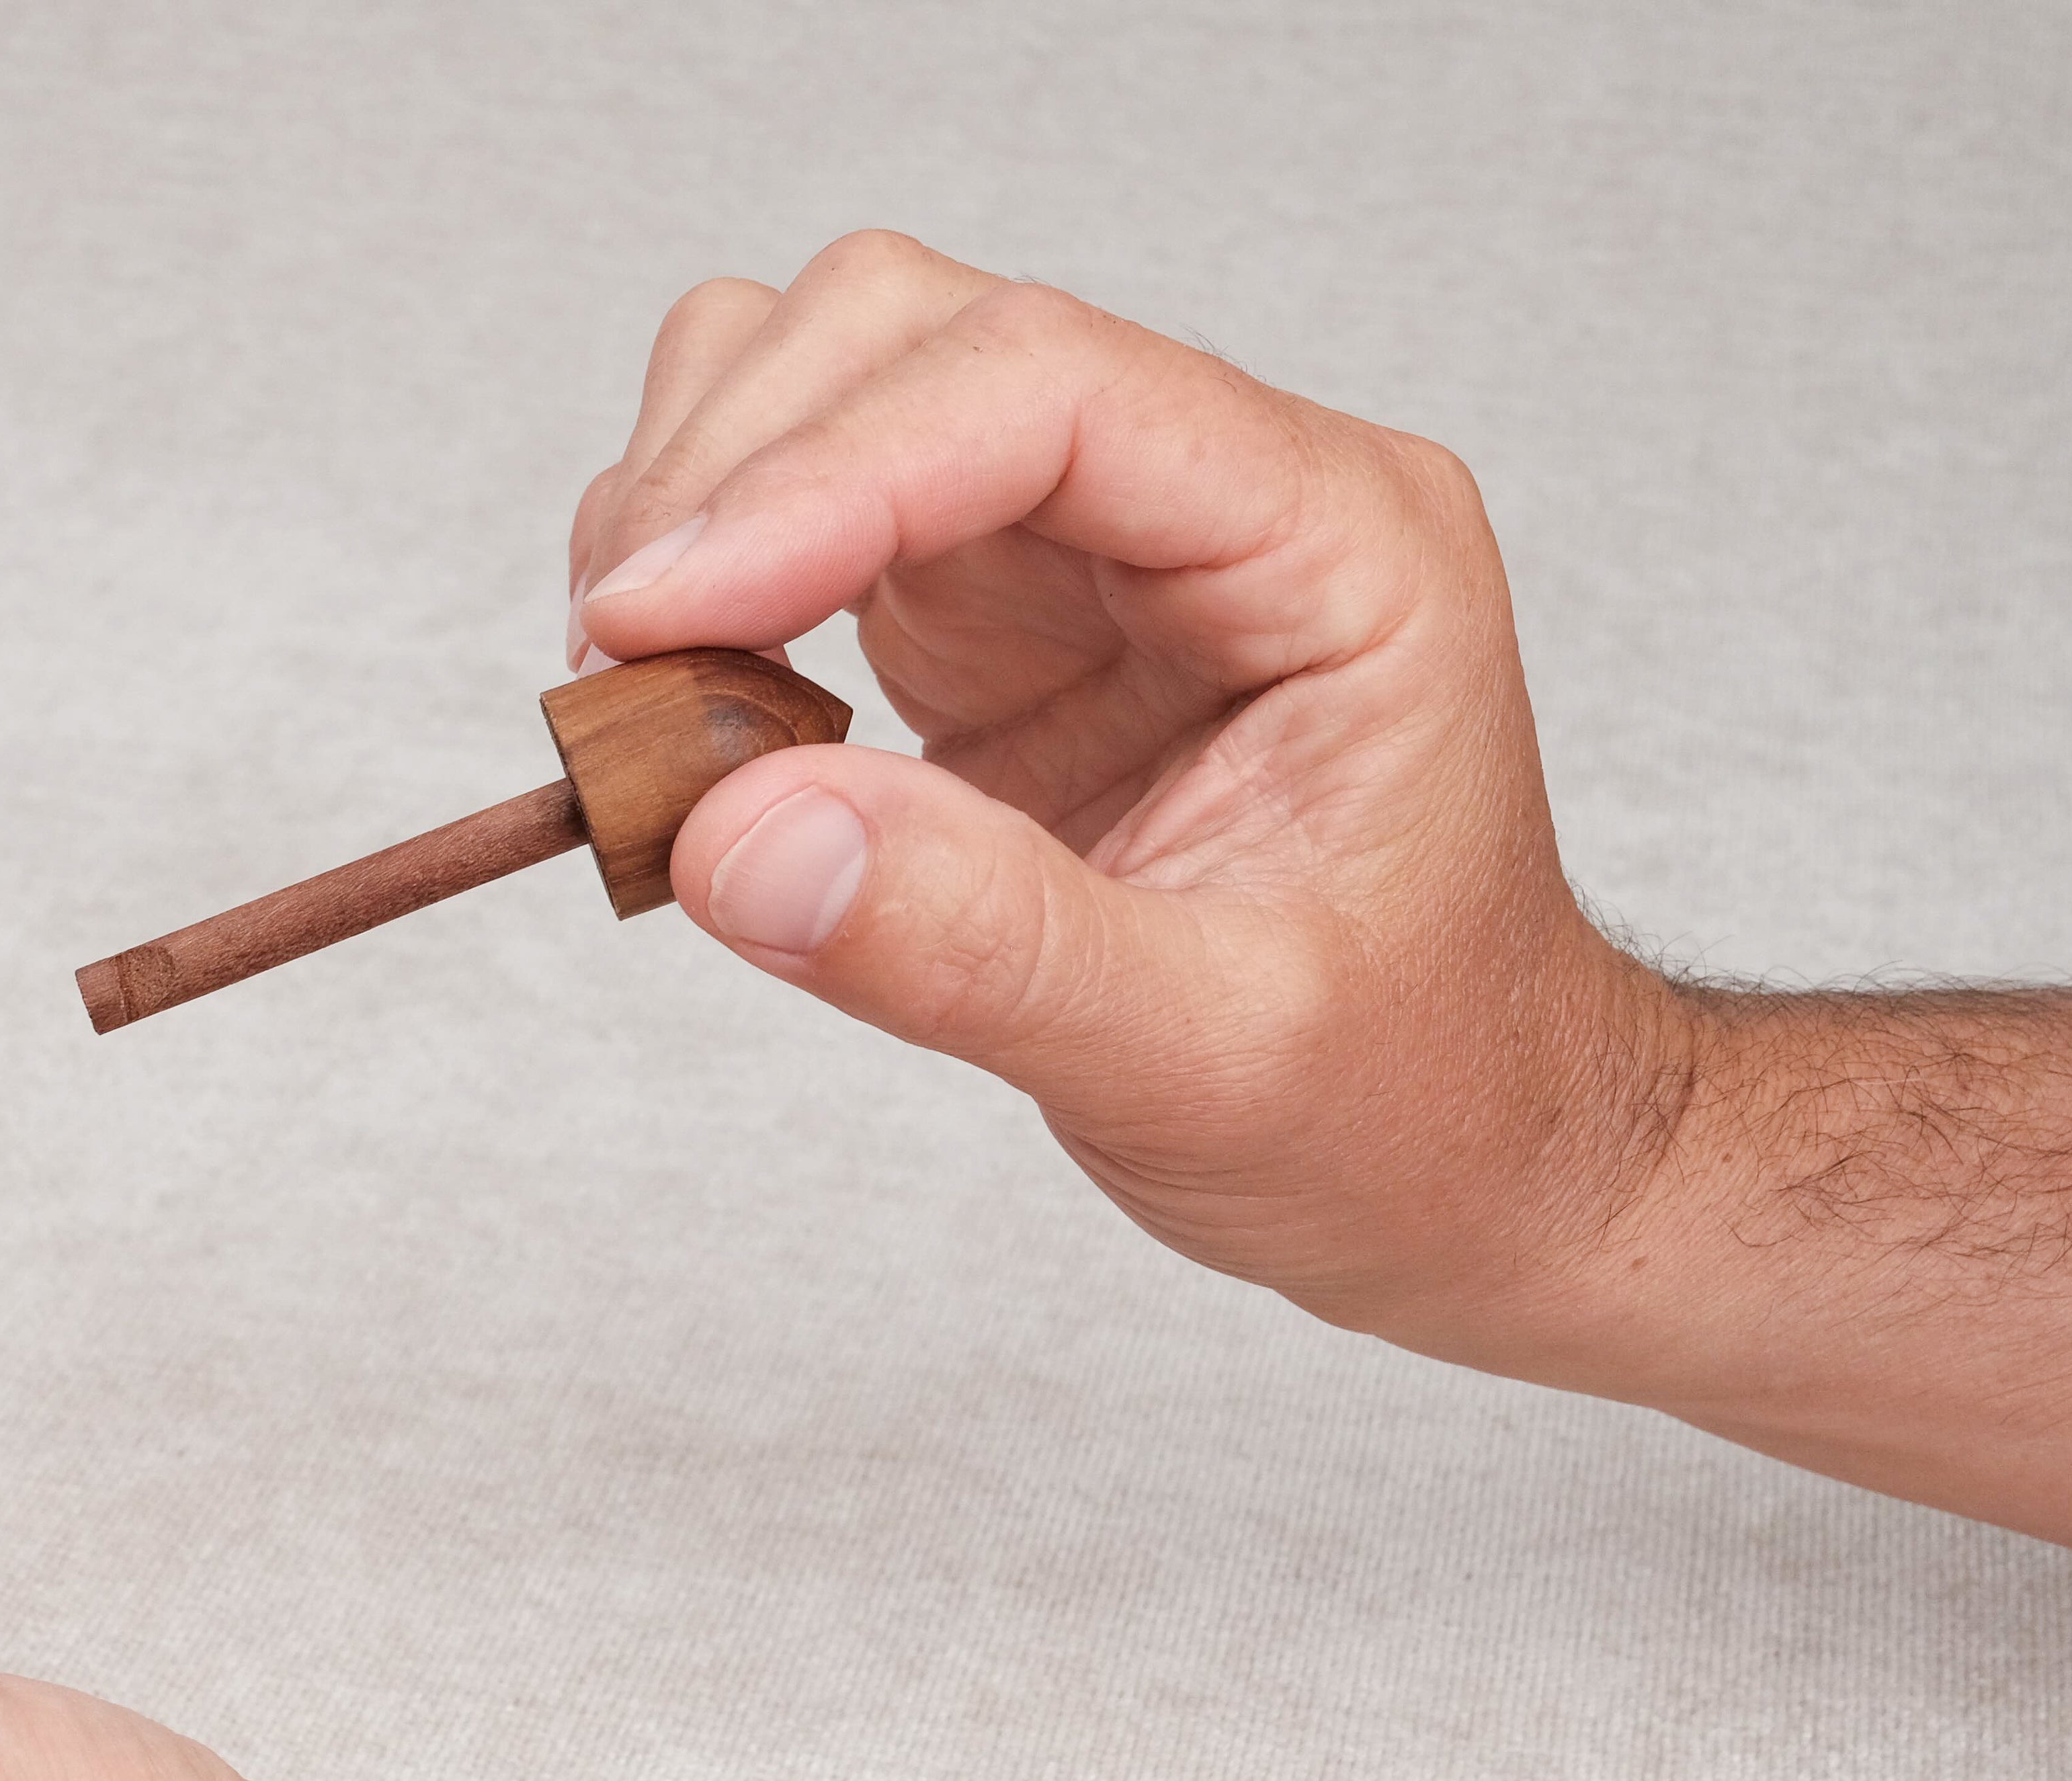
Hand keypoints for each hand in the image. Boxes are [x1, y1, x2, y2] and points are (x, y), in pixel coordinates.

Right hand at [568, 231, 1686, 1377]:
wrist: (1459, 1160)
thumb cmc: (1406, 1099)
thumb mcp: (1217, 1063)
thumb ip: (980, 950)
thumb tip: (732, 839)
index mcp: (1334, 544)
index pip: (1044, 391)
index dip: (823, 475)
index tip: (649, 618)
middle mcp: (1208, 496)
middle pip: (914, 328)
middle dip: (732, 469)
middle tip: (612, 677)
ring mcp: (1091, 544)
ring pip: (837, 378)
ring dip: (698, 500)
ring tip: (640, 700)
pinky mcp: (996, 616)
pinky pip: (805, 514)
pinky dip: (705, 589)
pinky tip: (687, 723)